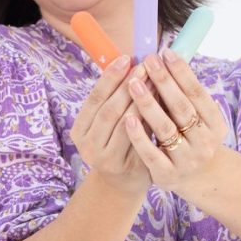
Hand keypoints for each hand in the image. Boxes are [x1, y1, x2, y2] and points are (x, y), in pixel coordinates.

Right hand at [70, 55, 151, 195]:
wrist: (122, 182)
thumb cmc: (118, 144)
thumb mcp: (107, 124)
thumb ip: (115, 99)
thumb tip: (131, 61)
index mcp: (79, 129)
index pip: (94, 98)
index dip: (110, 77)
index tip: (126, 58)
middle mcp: (87, 144)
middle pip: (109, 109)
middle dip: (128, 85)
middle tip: (145, 65)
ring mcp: (104, 157)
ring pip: (125, 123)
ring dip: (141, 99)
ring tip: (155, 79)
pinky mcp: (124, 166)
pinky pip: (139, 137)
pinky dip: (149, 118)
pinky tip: (161, 104)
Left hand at [124, 49, 229, 192]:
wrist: (202, 180)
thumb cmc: (194, 138)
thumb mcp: (201, 118)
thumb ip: (186, 95)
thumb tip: (167, 58)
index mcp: (214, 123)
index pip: (197, 93)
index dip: (182, 72)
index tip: (165, 52)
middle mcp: (204, 141)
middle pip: (182, 108)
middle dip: (163, 82)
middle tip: (146, 61)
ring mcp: (186, 159)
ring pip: (165, 129)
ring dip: (148, 104)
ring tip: (132, 83)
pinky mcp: (168, 174)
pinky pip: (151, 154)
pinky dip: (139, 136)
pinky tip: (126, 119)